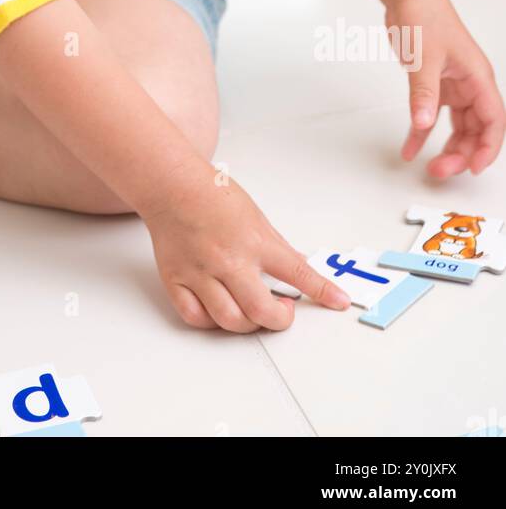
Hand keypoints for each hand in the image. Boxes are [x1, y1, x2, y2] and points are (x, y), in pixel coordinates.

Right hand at [142, 170, 351, 333]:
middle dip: (280, 320)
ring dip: (248, 324)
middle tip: (283, 313)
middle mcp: (229, 260)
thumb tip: (297, 265)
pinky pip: (195, 316)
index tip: (338, 302)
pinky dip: (211, 321)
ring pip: (229, 320)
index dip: (322, 291)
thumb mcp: (255, 215)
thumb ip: (276, 245)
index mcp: (254, 241)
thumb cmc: (210, 192)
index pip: (297, 272)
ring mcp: (201, 272)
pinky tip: (220, 310)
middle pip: (261, 311)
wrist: (171, 184)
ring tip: (252, 312)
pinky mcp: (177, 279)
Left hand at [387, 0, 505, 176]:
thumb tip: (424, 124)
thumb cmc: (425, 16)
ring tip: (431, 168)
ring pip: (457, 127)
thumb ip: (423, 93)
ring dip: (447, 148)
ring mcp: (453, 86)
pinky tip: (408, 150)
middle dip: (463, 153)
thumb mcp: (424, 58)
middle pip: (476, 129)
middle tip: (441, 171)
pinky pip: (432, 116)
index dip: (488, 147)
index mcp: (477, 77)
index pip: (493, 120)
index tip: (473, 168)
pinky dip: (421, 133)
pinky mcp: (435, 84)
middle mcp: (470, 84)